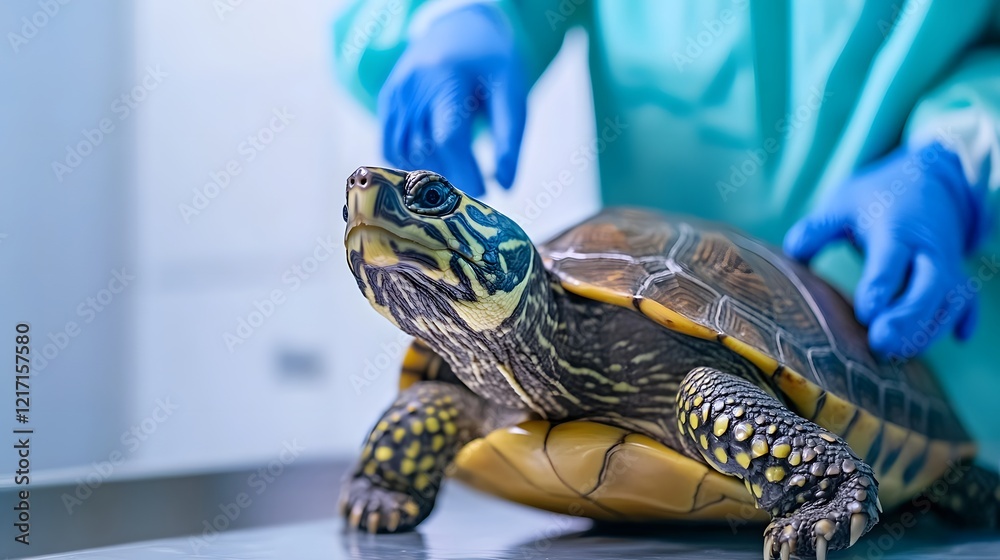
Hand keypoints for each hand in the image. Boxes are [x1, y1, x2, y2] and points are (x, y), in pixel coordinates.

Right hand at [377, 4, 526, 195]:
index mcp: (446, 78)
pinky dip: (410, 164)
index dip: (465, 172)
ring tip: (458, 173)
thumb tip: (506, 185)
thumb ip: (509, 138)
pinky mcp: (388, 101)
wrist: (459, 24)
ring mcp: (395, 94)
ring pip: (406, 152)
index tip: (485, 192)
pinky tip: (434, 165)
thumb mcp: (511, 90)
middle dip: (452, 178)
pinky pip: (390, 146)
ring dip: (431, 174)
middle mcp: (413, 86)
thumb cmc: (491, 60)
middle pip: (426, 150)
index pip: (449, 137)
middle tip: (475, 188)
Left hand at [784, 142, 979, 357]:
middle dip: (909, 317)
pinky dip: (964, 318)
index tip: (866, 313)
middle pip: (929, 286)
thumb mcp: (843, 203)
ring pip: (949, 301)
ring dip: (929, 329)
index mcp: (896, 230)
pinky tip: (959, 338)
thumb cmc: (876, 197)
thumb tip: (793, 252)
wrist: (928, 180)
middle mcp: (927, 250)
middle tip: (882, 344)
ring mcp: (948, 264)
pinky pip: (967, 301)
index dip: (880, 287)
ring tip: (899, 354)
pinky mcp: (958, 276)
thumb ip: (817, 229)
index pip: (890, 260)